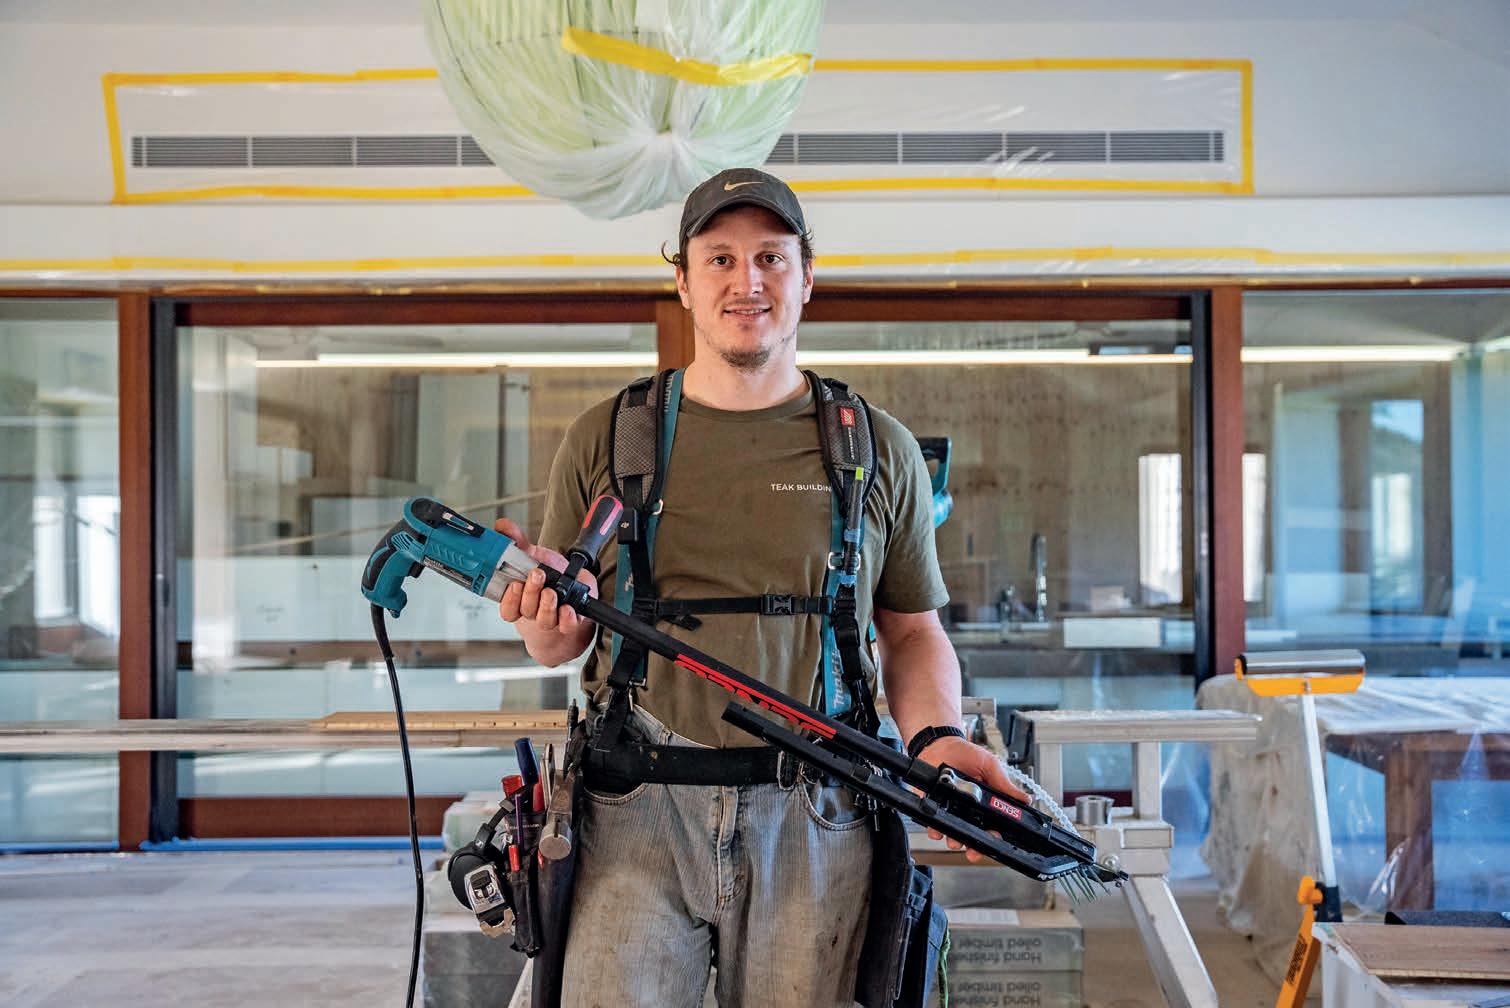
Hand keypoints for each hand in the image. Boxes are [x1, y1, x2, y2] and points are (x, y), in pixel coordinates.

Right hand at [493, 518, 597, 655]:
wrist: (576, 589)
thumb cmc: (551, 575)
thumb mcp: (534, 556)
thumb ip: (517, 542)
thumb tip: (502, 526)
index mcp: (520, 600)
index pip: (508, 609)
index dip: (509, 600)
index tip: (514, 584)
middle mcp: (534, 612)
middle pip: (526, 610)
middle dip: (530, 593)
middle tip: (537, 575)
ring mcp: (552, 619)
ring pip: (544, 620)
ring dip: (546, 605)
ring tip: (551, 591)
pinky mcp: (571, 621)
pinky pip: (567, 626)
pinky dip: (567, 618)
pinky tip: (567, 608)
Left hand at [917, 735, 1029, 864]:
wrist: (941, 743)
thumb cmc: (965, 753)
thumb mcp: (990, 766)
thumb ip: (1004, 784)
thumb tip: (1025, 799)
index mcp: (985, 803)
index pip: (992, 826)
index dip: (994, 836)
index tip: (995, 838)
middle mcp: (968, 810)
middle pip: (973, 836)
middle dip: (974, 847)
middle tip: (974, 850)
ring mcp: (951, 810)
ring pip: (954, 834)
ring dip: (955, 840)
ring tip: (955, 840)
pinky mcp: (934, 806)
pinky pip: (934, 824)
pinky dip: (936, 829)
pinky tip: (938, 830)